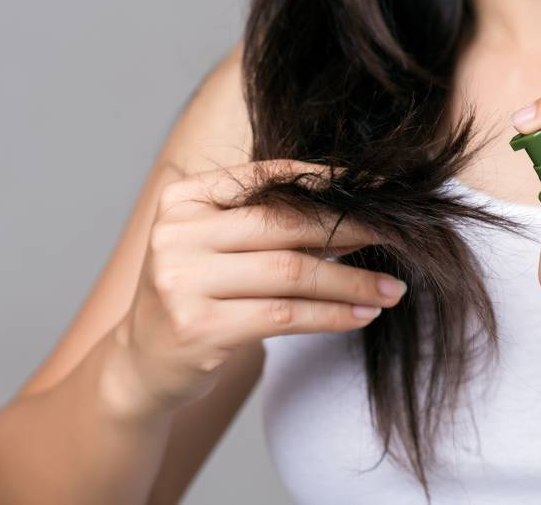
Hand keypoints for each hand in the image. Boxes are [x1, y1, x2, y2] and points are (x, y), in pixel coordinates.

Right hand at [105, 160, 406, 417]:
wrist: (142, 362)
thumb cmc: (194, 295)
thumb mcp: (214, 247)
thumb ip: (265, 224)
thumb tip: (354, 214)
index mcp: (183, 199)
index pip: (266, 178)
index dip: (326, 181)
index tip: (377, 188)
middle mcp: (177, 233)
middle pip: (283, 224)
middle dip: (350, 231)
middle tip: (398, 237)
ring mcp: (183, 281)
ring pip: (291, 272)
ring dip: (351, 281)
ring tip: (391, 289)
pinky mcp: (199, 328)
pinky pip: (285, 315)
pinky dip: (331, 314)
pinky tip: (362, 314)